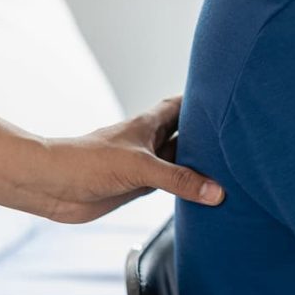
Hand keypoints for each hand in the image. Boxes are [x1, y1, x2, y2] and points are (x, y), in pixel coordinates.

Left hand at [35, 97, 223, 222]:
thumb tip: (217, 192)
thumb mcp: (140, 167)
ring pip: (182, 162)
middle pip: (189, 134)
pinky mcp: (140, 186)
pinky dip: (189, 189)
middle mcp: (151, 142)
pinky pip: (172, 185)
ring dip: (202, 166)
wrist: (51, 186)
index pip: (183, 105)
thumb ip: (179, 179)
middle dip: (211, 136)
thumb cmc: (86, 162)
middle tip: (242, 139)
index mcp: (150, 124)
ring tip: (234, 169)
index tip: (230, 99)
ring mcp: (146, 165)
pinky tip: (205, 195)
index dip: (205, 100)